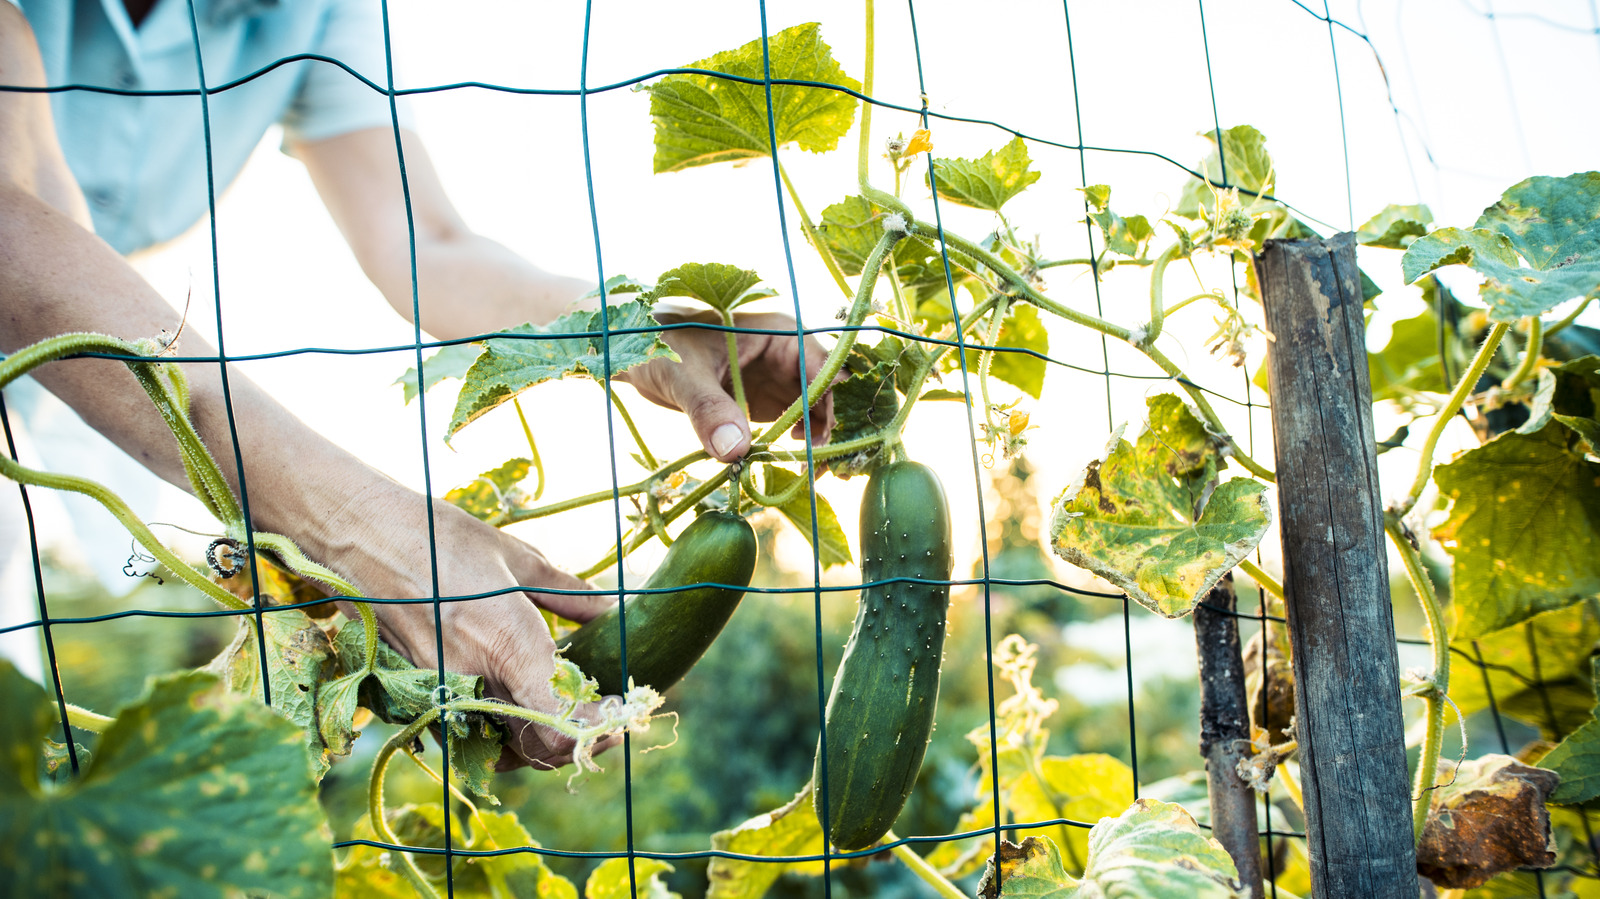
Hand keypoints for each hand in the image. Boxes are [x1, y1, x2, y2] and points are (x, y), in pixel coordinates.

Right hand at [330, 487, 619, 770]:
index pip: (563, 722)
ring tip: (569, 718)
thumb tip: (612, 610)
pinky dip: (501, 740)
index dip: (600, 729)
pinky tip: (519, 713)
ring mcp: (443, 694)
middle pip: (541, 748)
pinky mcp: (419, 697)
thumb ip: (568, 594)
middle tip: (607, 720)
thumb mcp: (517, 558)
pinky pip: (469, 740)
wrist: (359, 537)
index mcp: (509, 644)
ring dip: (542, 746)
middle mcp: (476, 680)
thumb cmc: (441, 537)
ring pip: (506, 751)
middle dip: (582, 742)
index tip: (621, 713)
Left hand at [622, 310, 834, 461]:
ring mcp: (779, 380)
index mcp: (781, 335)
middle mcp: (788, 357)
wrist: (634, 352)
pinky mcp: (765, 402)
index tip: (816, 445)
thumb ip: (708, 409)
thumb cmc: (659, 344)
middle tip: (815, 471)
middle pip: (826, 396)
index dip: (828, 407)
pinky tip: (784, 466)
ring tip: (804, 474)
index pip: (824, 369)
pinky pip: (791, 427)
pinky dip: (792, 448)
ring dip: (814, 444)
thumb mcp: (684, 374)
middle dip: (826, 432)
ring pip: (813, 415)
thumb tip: (735, 451)